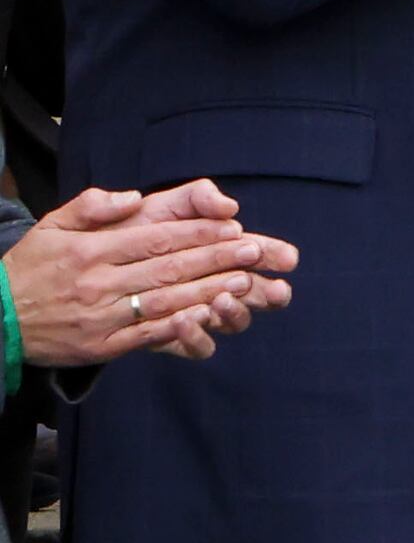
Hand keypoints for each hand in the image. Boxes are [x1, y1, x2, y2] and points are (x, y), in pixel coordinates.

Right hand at [4, 180, 296, 365]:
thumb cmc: (30, 267)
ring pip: (163, 302)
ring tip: (244, 282)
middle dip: (215, 259)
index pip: (154, 239)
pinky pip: (145, 336)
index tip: (233, 228)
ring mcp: (101, 317)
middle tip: (254, 251)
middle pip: (167, 268)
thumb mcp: (52, 225)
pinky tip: (207, 319)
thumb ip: (92, 206)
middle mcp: (98, 282)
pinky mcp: (100, 346)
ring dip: (207, 292)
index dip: (198, 234)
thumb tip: (132, 197)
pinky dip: (177, 328)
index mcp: (90, 251)